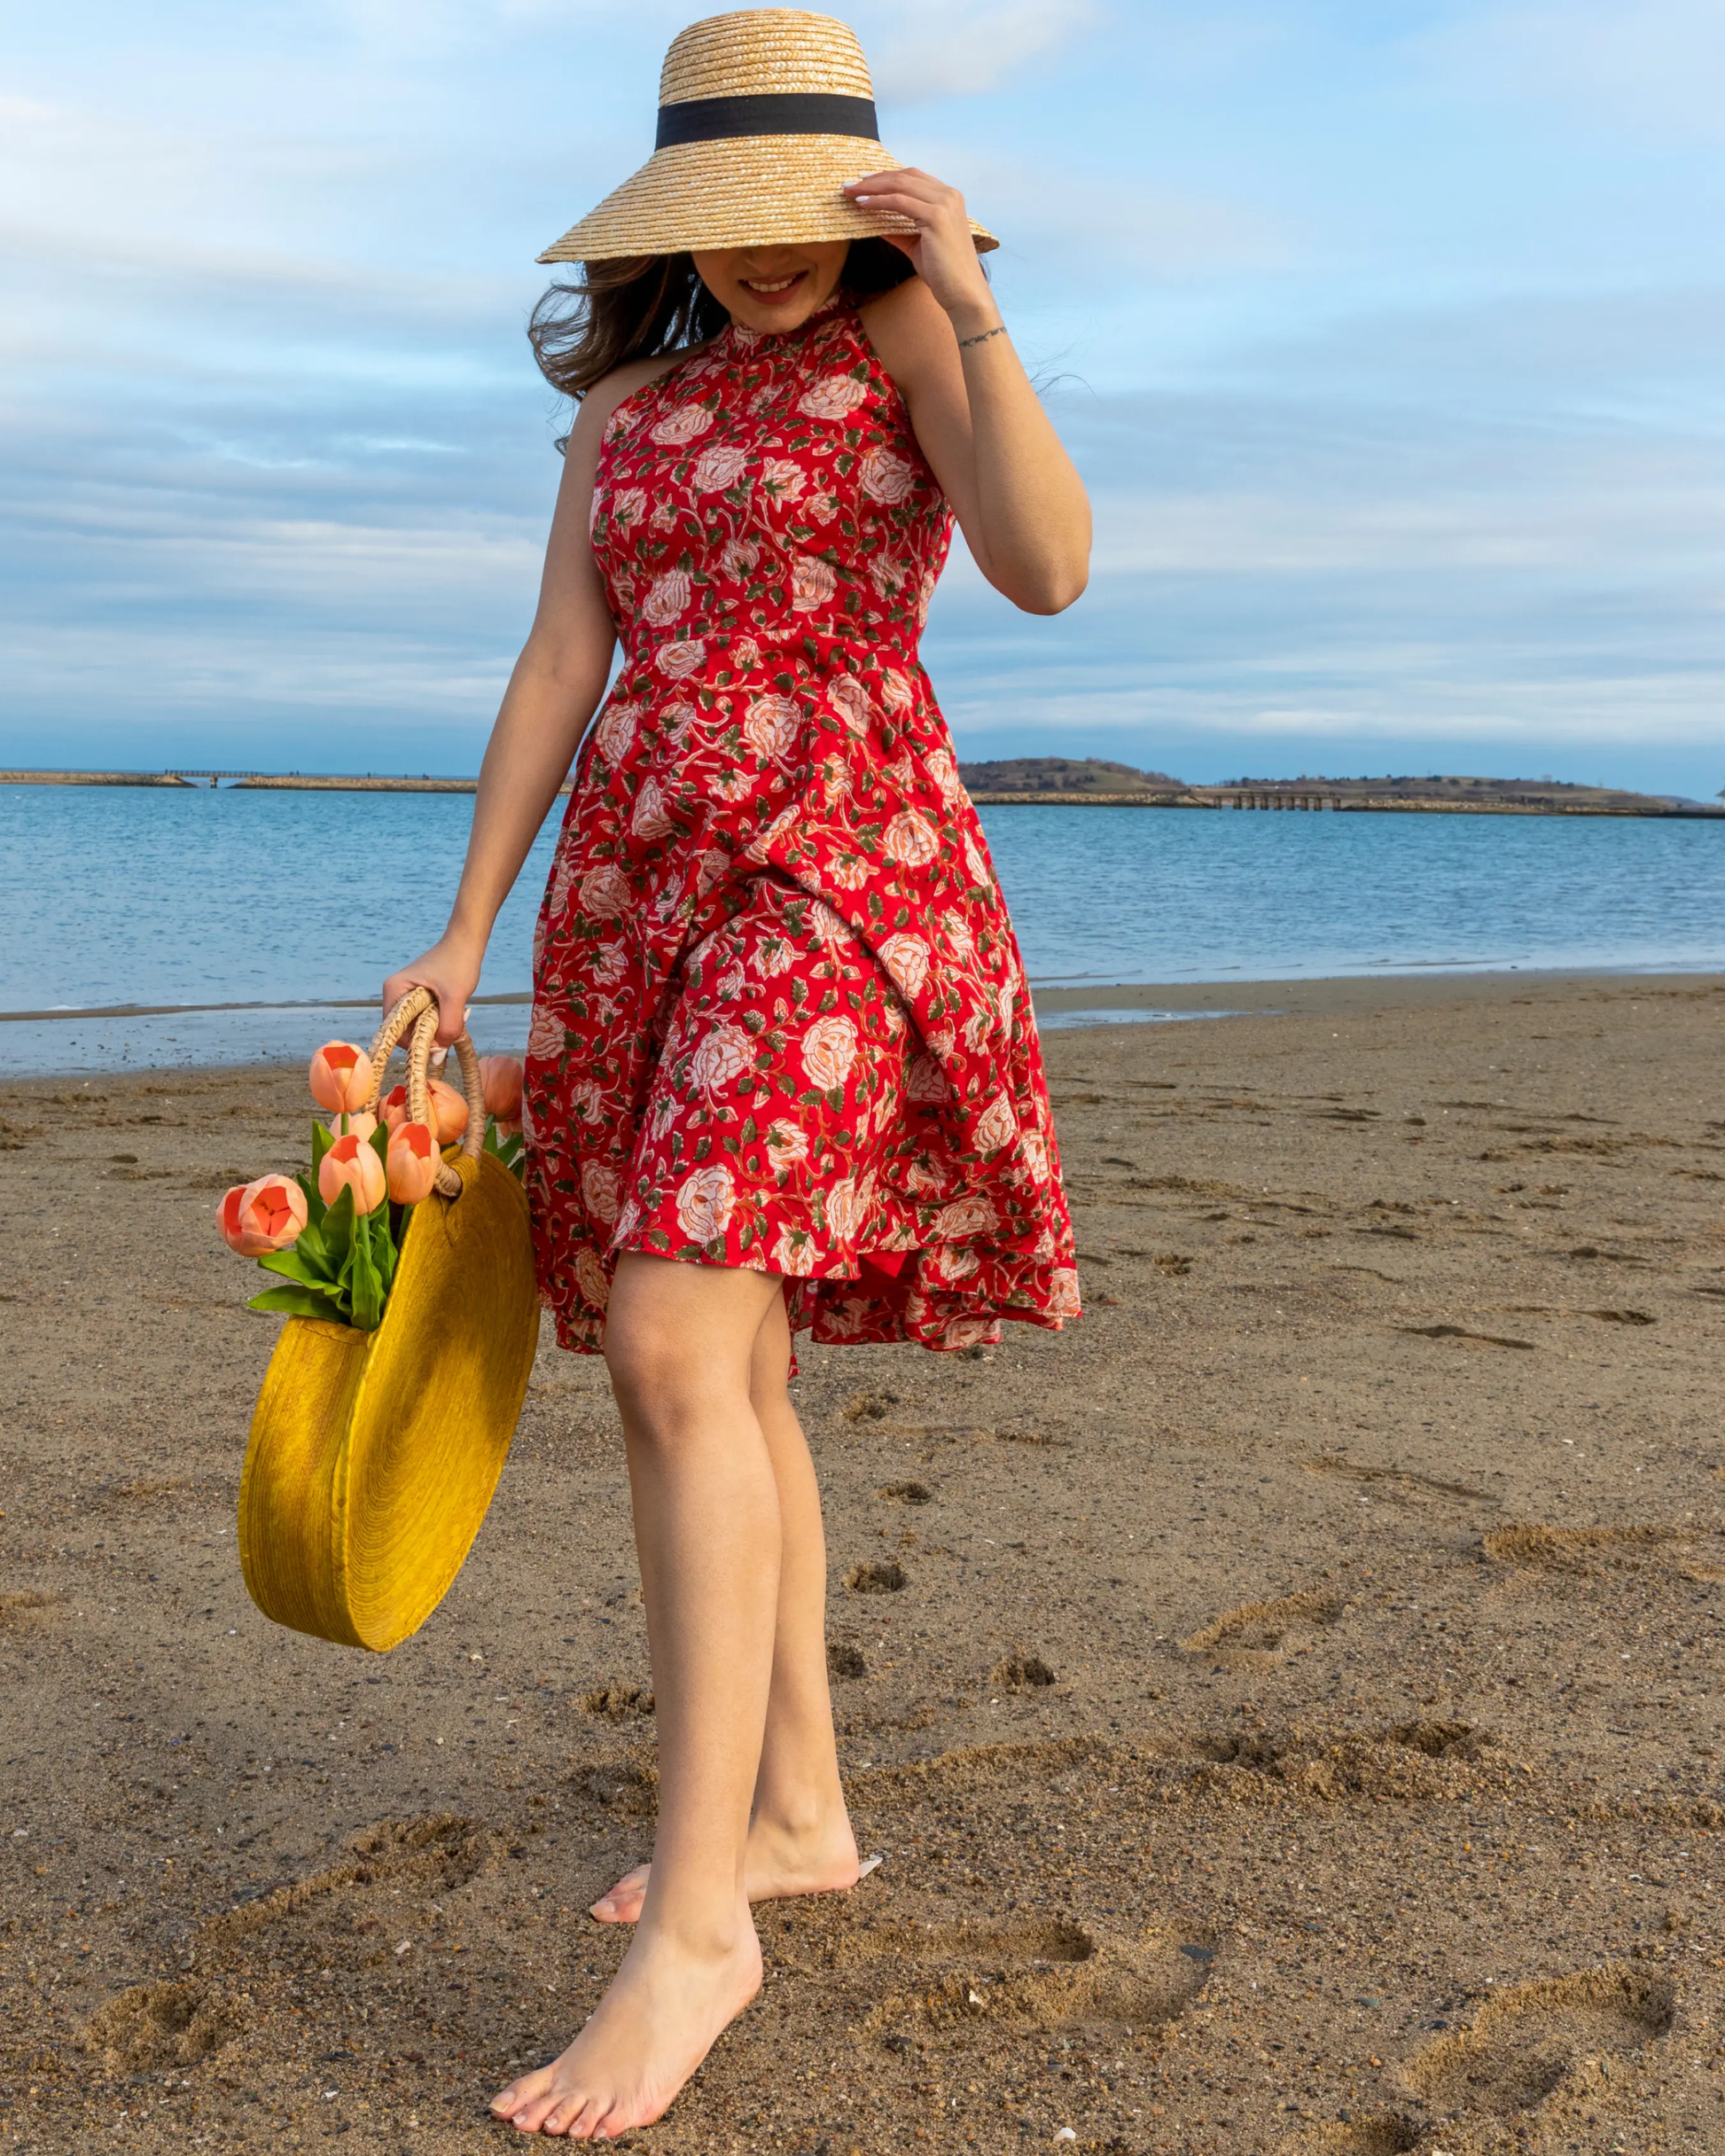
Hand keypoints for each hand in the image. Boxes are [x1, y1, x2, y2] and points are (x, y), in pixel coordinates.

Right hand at [383, 934, 482, 1048]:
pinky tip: (452, 1011)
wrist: (467, 942)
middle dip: (427, 1035)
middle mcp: (395, 993)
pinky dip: (438, 1021)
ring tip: (453, 1015)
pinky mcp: (418, 996)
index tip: (438, 1046)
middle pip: (405, 1030)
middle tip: (450, 1029)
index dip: (415, 1043)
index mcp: (394, 990)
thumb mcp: (455, 998)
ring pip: (417, 1025)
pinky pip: (424, 1018)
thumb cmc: (458, 963)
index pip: (395, 1031)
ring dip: (435, 1028)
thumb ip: (447, 1027)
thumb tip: (437, 1056)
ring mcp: (406, 994)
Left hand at [843, 167, 997, 331]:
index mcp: (948, 198)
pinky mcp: (936, 217)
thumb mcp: (917, 244)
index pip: (912, 177)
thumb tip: (875, 221)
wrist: (964, 293)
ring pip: (900, 185)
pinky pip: (899, 202)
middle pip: (905, 176)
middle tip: (850, 185)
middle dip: (874, 179)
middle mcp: (948, 195)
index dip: (886, 177)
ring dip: (872, 187)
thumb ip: (899, 229)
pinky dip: (879, 201)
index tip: (863, 182)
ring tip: (851, 192)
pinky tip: (863, 204)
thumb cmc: (943, 273)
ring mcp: (944, 204)